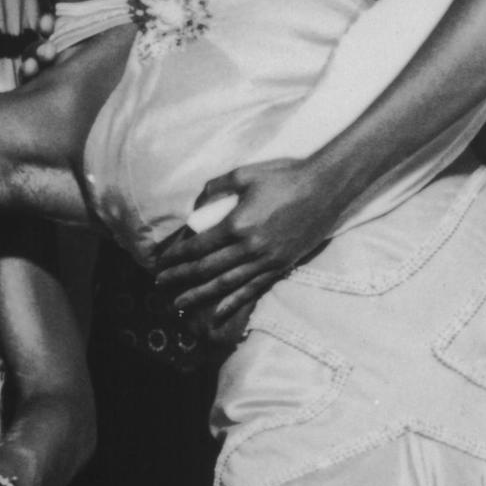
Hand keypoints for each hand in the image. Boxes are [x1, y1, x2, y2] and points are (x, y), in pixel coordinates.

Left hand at [143, 153, 345, 341]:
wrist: (325, 188)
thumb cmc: (284, 177)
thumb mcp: (244, 174)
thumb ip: (215, 188)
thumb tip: (196, 206)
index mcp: (237, 224)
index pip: (197, 247)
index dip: (176, 257)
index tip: (160, 263)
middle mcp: (249, 247)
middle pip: (206, 268)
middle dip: (180, 278)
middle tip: (160, 285)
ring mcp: (267, 259)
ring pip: (226, 284)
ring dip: (200, 295)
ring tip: (179, 304)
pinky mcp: (281, 266)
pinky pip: (252, 288)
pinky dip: (232, 302)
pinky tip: (216, 312)